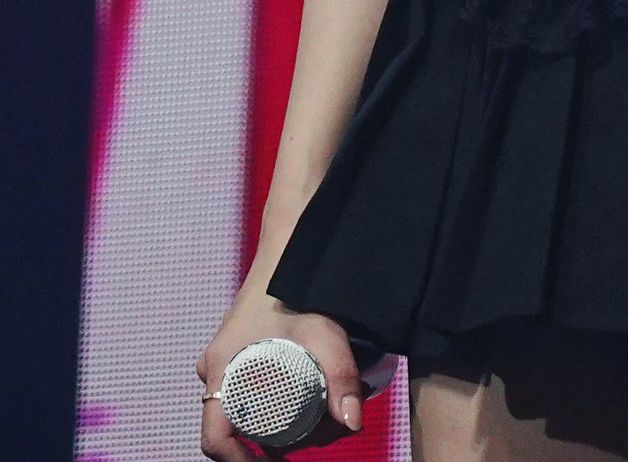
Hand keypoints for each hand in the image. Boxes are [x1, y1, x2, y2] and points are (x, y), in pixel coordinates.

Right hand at [196, 283, 366, 458]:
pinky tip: (302, 401)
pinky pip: (244, 390)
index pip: (214, 438)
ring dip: (273, 422)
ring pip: (241, 408)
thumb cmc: (299, 288)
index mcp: (221, 369)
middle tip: (313, 437)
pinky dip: (269, 401)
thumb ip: (341, 377)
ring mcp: (224, 359)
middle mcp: (215, 368)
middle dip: (271, 443)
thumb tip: (352, 424)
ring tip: (317, 419)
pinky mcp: (236, 351)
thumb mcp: (324, 334)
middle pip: (234, 426)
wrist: (288, 247)